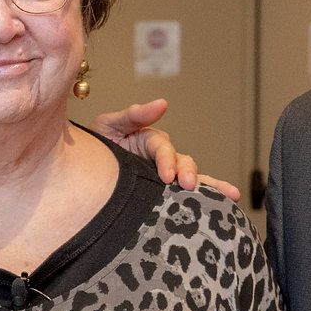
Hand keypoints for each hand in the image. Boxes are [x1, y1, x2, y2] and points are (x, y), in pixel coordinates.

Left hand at [93, 98, 242, 200]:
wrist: (81, 174)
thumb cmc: (95, 147)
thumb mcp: (109, 126)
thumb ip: (134, 115)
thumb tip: (162, 104)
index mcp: (148, 142)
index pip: (163, 149)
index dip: (167, 160)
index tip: (166, 176)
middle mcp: (160, 159)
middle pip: (183, 163)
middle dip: (188, 173)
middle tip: (187, 185)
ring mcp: (162, 178)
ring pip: (191, 179)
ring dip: (211, 187)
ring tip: (229, 195)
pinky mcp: (161, 196)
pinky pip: (187, 198)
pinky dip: (209, 200)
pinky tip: (227, 207)